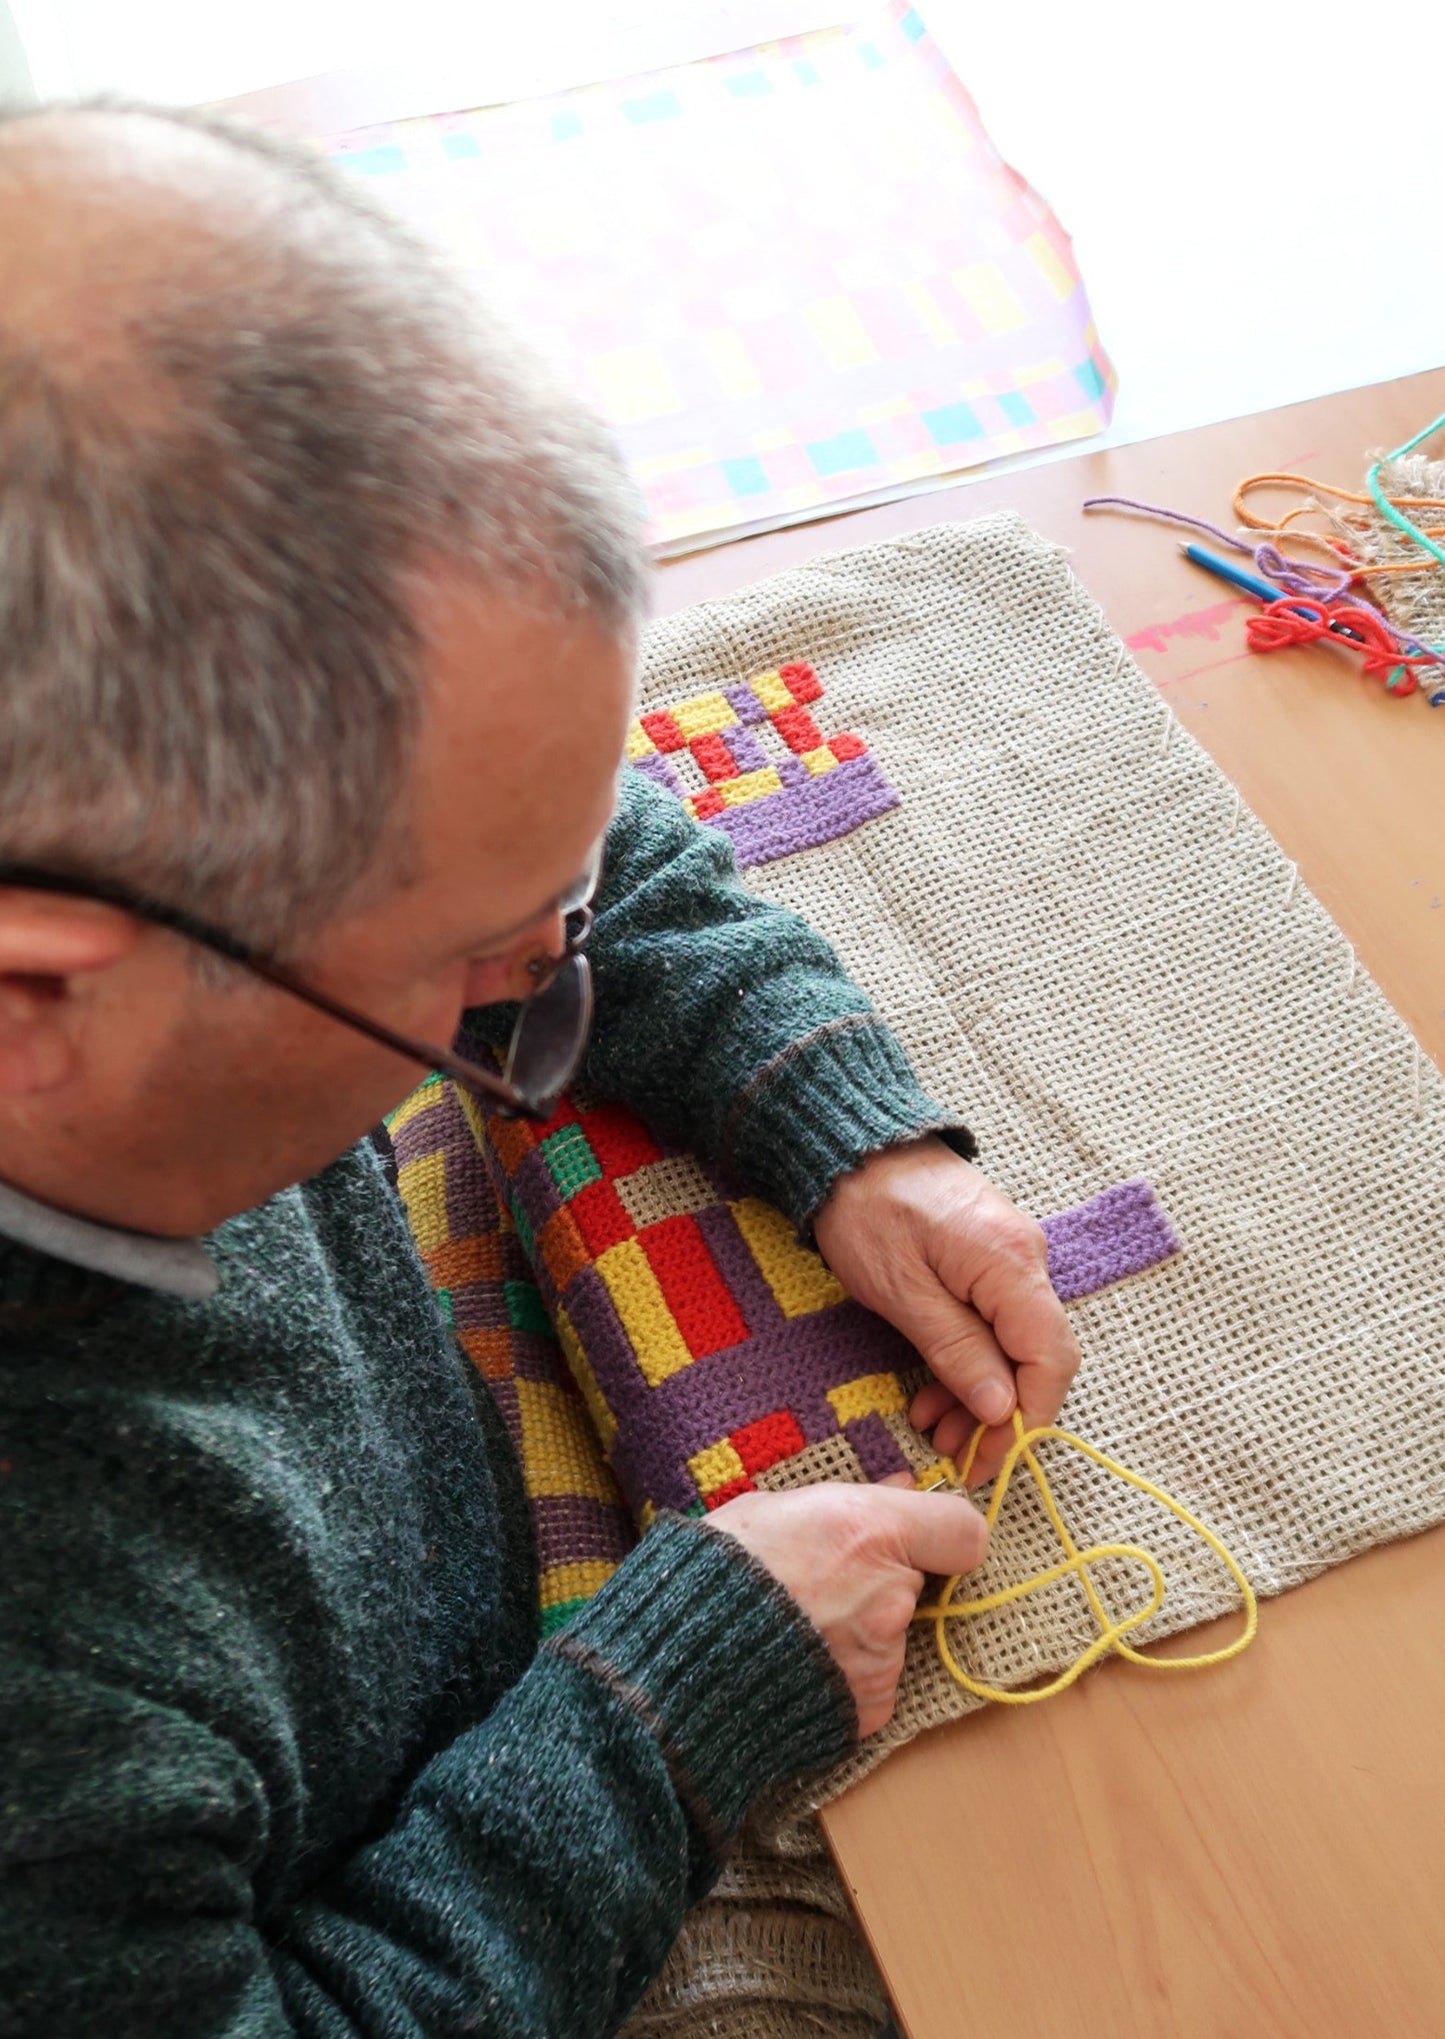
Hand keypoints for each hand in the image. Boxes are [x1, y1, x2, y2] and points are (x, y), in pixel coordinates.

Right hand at [710, 1480, 987, 1735]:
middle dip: (880, 1582)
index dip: (942, 1535)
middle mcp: (890, 1595)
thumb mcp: (776, 1506)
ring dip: (858, 1631)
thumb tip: (898, 1489)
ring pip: (891, 1635)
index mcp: (872, 1532)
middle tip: (820, 1584)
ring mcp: (883, 1658)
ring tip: (795, 1628)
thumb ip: (848, 1502)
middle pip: (916, 1583)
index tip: (916, 1539)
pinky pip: (872, 1683)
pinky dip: (844, 1676)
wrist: (681, 1661)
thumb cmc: (718, 1570)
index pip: (965, 1531)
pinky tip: (798, 1663)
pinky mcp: (868, 1707)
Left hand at [813, 1136, 1079, 1486]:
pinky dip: (969, 1361)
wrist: (851, 1145)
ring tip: (931, 1426)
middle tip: (952, 1454)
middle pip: (1037, 1358)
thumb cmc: (867, 1211)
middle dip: (999, 1415)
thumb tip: (1003, 1410)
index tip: (990, 1459)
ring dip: (979, 1393)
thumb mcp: (902, 1291)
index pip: (1051, 1359)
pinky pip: (995, 1322)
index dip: (1028, 1419)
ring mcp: (1010, 1257)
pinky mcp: (989, 1259)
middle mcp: (1026, 1259)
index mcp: (1011, 1264)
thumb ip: (956, 1350)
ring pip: (1013, 1345)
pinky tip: (933, 1390)